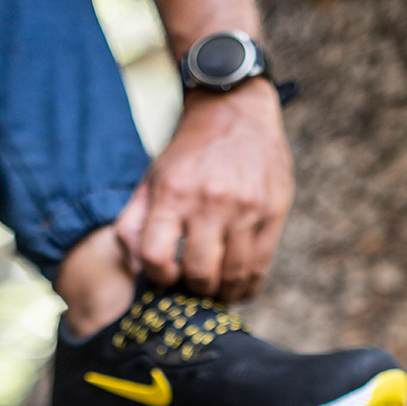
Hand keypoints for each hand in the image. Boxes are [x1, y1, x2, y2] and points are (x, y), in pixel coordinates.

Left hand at [115, 78, 292, 302]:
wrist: (235, 110)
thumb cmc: (187, 155)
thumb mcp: (151, 180)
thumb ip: (133, 225)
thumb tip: (135, 271)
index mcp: (173, 193)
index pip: (157, 258)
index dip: (160, 278)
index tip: (168, 275)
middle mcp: (210, 200)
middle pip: (199, 274)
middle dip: (194, 290)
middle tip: (194, 288)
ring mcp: (245, 208)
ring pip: (233, 277)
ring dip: (223, 295)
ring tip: (217, 292)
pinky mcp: (273, 211)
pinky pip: (261, 267)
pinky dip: (248, 287)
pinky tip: (239, 288)